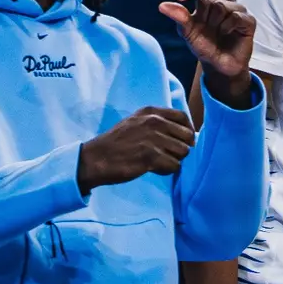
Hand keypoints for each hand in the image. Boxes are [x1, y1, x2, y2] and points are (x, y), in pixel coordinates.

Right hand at [76, 107, 194, 192]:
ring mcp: (152, 139)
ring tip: (159, 162)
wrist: (94, 159)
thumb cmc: (117, 143)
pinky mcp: (151, 156)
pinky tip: (154, 169)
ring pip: (183, 152)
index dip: (188, 130)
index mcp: (150, 112)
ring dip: (174, 160)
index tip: (184, 140)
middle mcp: (153, 122)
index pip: (182, 117)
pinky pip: (174, 166)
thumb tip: (186, 133)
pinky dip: (167, 170)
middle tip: (168, 155)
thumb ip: (157, 123)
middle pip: (187, 136)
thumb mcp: (135, 123)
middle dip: (181, 148)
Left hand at [159, 0, 254, 104]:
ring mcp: (238, 10)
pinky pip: (236, 15)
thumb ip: (179, 17)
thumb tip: (162, 5)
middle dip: (204, 16)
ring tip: (218, 32)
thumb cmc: (204, 46)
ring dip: (216, 22)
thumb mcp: (188, 33)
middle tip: (207, 29)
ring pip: (223, 4)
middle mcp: (223, 2)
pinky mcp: (249, 20)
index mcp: (207, 2)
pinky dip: (228, 26)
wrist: (220, 65)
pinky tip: (227, 33)